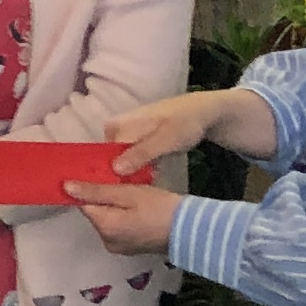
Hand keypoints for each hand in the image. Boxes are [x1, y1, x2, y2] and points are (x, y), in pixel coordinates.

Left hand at [67, 179, 182, 256]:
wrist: (192, 230)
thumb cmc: (160, 208)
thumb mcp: (127, 193)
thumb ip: (96, 191)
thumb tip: (65, 187)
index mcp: (104, 227)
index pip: (84, 204)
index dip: (90, 188)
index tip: (102, 176)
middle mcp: (107, 241)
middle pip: (96, 212)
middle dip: (105, 197)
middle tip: (124, 183)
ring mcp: (120, 247)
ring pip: (109, 219)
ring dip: (116, 206)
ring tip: (134, 193)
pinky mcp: (132, 248)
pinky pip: (121, 227)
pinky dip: (125, 216)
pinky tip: (140, 207)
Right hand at [98, 84, 273, 178]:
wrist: (203, 112)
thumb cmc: (184, 123)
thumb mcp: (165, 140)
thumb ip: (141, 154)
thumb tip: (115, 170)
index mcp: (117, 127)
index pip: (102, 157)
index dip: (107, 176)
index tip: (117, 194)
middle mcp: (116, 130)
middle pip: (110, 160)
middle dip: (120, 177)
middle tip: (135, 192)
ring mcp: (126, 135)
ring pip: (122, 161)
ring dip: (131, 175)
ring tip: (143, 186)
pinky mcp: (137, 141)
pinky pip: (132, 158)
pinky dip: (139, 169)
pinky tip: (149, 177)